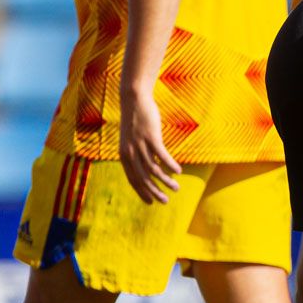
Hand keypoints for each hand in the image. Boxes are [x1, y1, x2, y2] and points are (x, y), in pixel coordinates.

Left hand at [119, 87, 181, 203]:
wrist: (134, 100)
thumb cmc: (136, 120)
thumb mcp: (132, 139)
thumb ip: (138, 153)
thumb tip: (150, 167)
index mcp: (124, 155)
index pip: (132, 179)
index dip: (142, 192)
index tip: (151, 202)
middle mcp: (130, 152)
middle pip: (143, 178)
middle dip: (154, 192)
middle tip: (165, 202)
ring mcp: (140, 145)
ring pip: (153, 169)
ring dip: (165, 181)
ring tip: (176, 188)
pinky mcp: (151, 137)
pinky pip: (162, 155)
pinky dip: (170, 165)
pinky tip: (178, 171)